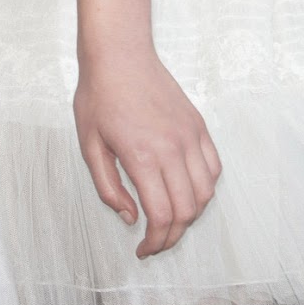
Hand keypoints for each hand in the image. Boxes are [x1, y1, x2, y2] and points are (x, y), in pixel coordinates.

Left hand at [73, 49, 221, 258]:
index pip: (162, 216)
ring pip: (206, 191)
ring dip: (192, 213)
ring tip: (171, 217)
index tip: (143, 250)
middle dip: (173, 236)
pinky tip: (187, 190)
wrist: (120, 55)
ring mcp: (189, 134)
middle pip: (188, 210)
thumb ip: (109, 188)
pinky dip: (205, 186)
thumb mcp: (90, 146)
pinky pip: (213, 166)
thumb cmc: (99, 96)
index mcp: (142, 157)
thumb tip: (130, 218)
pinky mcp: (197, 124)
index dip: (155, 243)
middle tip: (155, 241)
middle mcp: (172, 148)